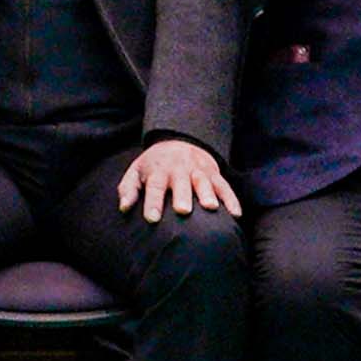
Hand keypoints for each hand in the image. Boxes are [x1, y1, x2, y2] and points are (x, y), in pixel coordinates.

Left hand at [118, 139, 235, 223]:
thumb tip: (124, 208)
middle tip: (183, 211)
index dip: (152, 202)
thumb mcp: (136, 172)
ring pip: (204, 182)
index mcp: (159, 171)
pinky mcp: (214, 174)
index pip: (155, 187)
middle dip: (183, 196)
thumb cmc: (154, 166)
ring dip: (208, 194)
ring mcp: (199, 171)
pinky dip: (231, 199)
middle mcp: (179, 170)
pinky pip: (224, 186)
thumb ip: (128, 189)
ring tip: (211, 208)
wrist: (179, 142)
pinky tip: (236, 214)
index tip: (152, 219)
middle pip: (181, 183)